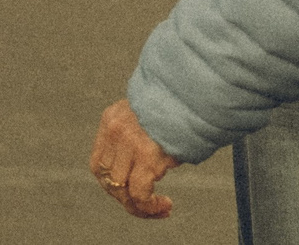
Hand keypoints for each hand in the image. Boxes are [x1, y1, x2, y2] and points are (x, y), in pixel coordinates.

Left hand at [89, 99, 180, 218]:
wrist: (199, 89)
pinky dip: (150, 207)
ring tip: (160, 209)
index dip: (113, 184)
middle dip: (126, 199)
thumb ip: (140, 136)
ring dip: (139, 206)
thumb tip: (147, 167)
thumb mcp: (150, 115)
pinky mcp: (146, 155)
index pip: (100, 162)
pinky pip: (140, 194)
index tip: (131, 194)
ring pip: (122, 189)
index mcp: (112, 118)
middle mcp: (116, 129)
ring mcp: (129, 142)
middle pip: (108, 178)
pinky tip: (164, 206)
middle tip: (147, 207)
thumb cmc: (181, 104)